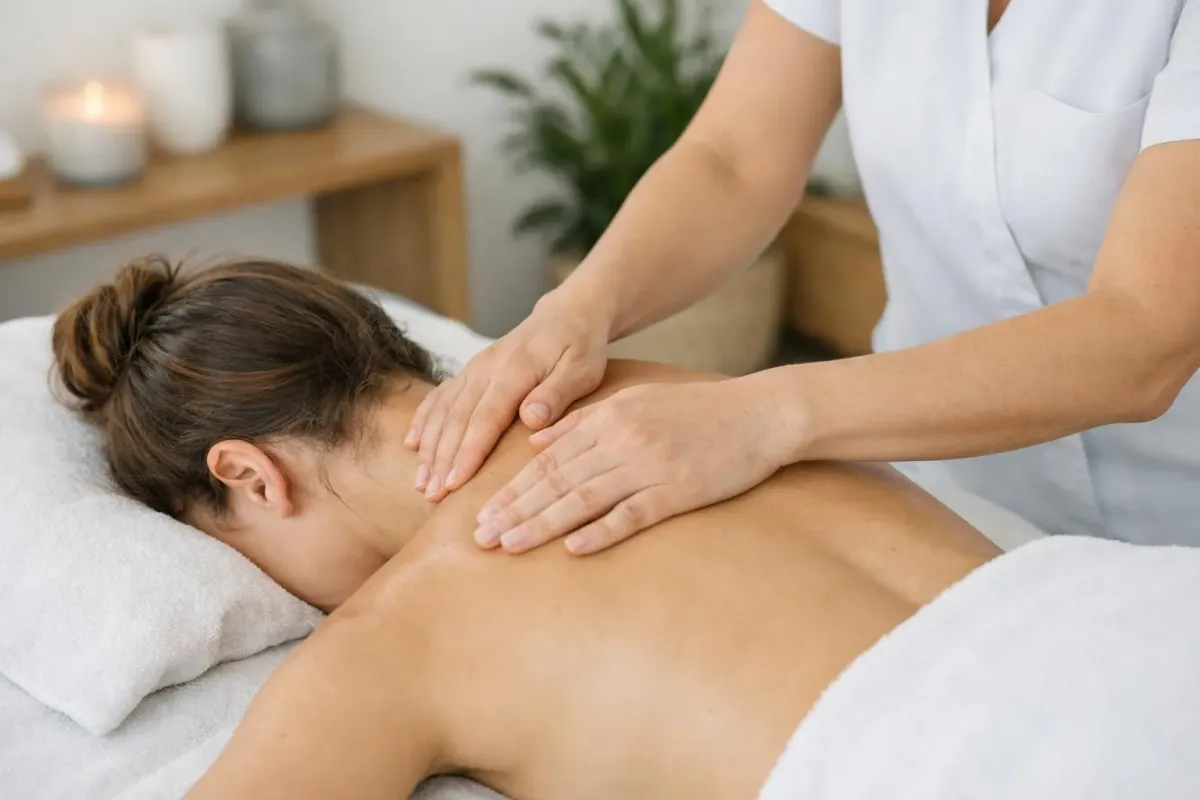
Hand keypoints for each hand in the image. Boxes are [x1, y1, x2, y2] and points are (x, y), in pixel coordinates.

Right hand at [407, 289, 610, 499]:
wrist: (567, 314)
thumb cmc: (580, 347)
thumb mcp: (582, 369)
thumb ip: (556, 394)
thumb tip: (531, 420)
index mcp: (515, 370)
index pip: (485, 418)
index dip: (467, 453)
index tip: (454, 483)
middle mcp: (487, 368)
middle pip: (457, 418)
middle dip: (441, 459)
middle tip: (432, 494)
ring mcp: (474, 368)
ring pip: (443, 410)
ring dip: (429, 447)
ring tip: (421, 482)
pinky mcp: (470, 371)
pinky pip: (440, 396)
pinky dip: (424, 420)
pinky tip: (412, 444)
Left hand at [472, 378, 788, 554]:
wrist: (760, 414)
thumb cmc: (697, 410)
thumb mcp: (636, 400)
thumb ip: (584, 419)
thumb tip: (537, 440)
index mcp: (609, 417)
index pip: (548, 458)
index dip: (512, 487)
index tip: (481, 513)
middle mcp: (622, 439)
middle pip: (556, 479)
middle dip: (514, 509)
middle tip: (480, 537)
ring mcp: (650, 465)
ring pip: (584, 497)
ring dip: (542, 524)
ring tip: (509, 545)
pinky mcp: (678, 490)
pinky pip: (633, 513)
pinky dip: (601, 531)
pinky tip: (573, 548)